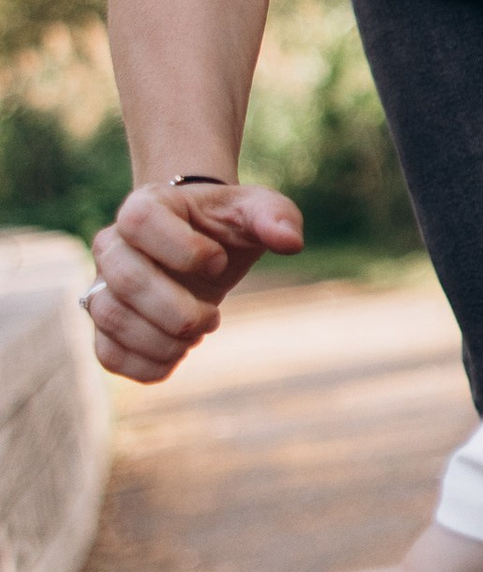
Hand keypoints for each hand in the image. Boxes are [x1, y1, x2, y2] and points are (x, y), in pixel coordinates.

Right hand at [85, 178, 303, 383]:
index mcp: (146, 206)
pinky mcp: (106, 325)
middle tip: (213, 318)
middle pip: (125, 280)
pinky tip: (178, 355)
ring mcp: (103, 285)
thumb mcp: (257, 210)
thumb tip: (291, 242)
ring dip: (164, 341)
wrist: (203, 244)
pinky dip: (148, 366)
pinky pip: (108, 355)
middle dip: (178, 311)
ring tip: (196, 335)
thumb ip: (276, 216)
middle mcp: (112, 244)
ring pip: (110, 318)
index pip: (139, 221)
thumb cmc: (227, 225)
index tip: (219, 262)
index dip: (184, 250)